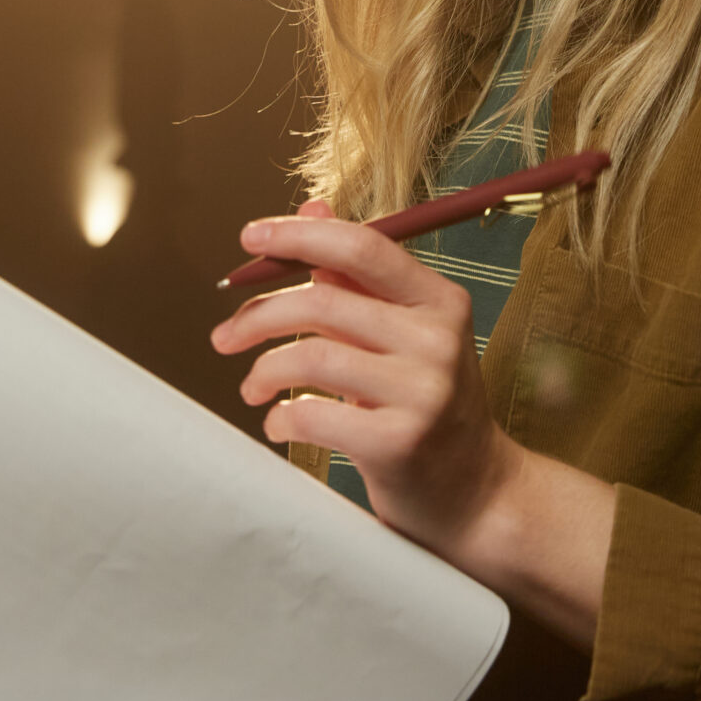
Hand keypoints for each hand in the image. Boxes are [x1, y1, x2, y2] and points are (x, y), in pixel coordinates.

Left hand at [209, 199, 522, 556]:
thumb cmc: (425, 402)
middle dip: (259, 314)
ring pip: (312, 355)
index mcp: (440, 301)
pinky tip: (280, 423)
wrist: (474, 492)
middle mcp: (438, 340)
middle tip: (225, 336)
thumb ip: (357, 276)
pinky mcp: (399, 443)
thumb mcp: (403, 333)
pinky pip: (314, 415)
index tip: (248, 238)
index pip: (362, 248)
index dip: (298, 236)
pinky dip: (282, 416)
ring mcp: (422, 393)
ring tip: (252, 386)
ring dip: (264, 369)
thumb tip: (311, 208)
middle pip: (324, 301)